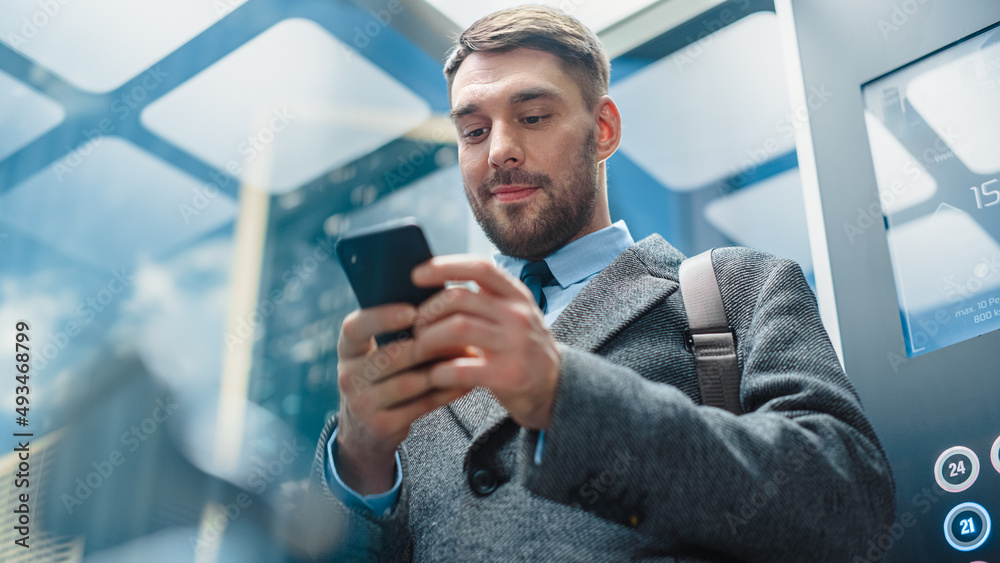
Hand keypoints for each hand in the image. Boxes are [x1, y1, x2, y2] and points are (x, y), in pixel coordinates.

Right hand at [335, 302, 472, 493]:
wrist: (365, 429)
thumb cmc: (383, 376)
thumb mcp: (377, 351)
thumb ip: (398, 330)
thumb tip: (443, 302)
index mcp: (347, 349)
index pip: (354, 328)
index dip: (382, 318)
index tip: (412, 312)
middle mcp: (348, 375)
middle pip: (390, 356)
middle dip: (428, 344)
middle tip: (460, 332)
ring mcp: (362, 404)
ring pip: (409, 382)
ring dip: (443, 368)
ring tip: (470, 355)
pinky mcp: (381, 426)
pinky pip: (421, 405)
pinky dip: (446, 392)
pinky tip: (465, 381)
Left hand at [411, 255, 560, 429]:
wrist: (556, 388)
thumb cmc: (521, 348)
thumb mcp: (512, 315)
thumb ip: (484, 300)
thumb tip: (432, 287)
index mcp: (516, 295)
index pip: (480, 268)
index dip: (445, 266)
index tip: (416, 275)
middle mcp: (518, 315)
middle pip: (460, 298)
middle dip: (428, 310)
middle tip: (415, 325)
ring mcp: (515, 345)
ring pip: (457, 328)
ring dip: (428, 338)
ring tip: (420, 348)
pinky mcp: (509, 375)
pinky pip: (462, 368)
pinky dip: (440, 371)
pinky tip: (434, 375)